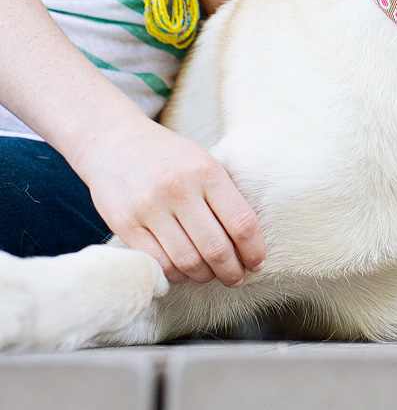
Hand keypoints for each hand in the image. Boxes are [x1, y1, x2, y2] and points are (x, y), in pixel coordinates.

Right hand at [72, 115, 264, 285]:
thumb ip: (223, 194)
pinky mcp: (125, 224)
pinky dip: (175, 274)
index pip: (241, 222)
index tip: (257, 263)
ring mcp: (150, 207)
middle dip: (231, 271)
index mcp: (207, 171)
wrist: (116, 142)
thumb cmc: (169, 156)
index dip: (254, 250)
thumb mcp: (203, 161)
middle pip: (216, 248)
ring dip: (204, 276)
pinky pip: (158, 263)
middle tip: (236, 278)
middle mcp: (180, 189)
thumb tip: (249, 239)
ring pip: (187, 261)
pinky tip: (183, 271)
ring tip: (210, 274)